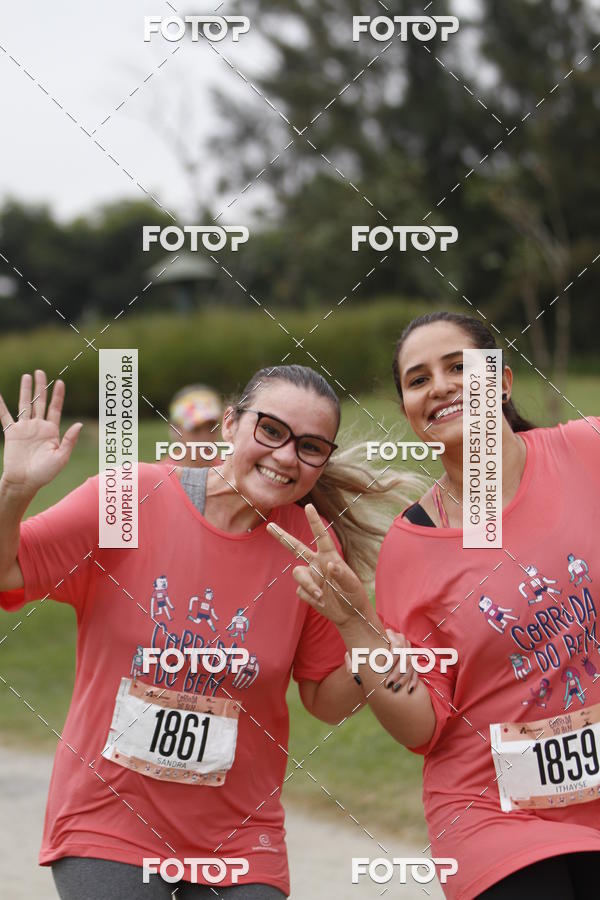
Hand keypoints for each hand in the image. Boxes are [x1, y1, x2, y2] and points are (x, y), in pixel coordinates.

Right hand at [0, 371, 81, 493]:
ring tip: (27, 376)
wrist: (24, 482)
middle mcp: (38, 427)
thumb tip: (79, 424)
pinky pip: (5, 416)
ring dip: (26, 390)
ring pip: (25, 405)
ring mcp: (25, 428)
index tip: (60, 382)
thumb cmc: (45, 473)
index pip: (55, 408)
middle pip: (40, 402)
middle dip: (41, 387)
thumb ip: (69, 440)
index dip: (57, 395)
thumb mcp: (61, 457)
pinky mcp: (12, 433)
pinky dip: (1, 405)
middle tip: (40, 372)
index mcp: (52, 431)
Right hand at [267, 503, 368, 625]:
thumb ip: (342, 573)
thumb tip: (330, 565)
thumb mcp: (352, 583)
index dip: (314, 522)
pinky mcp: (305, 591)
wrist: (348, 614)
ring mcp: (310, 577)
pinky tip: (322, 601)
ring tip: (319, 594)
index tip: (309, 506)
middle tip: (270, 526)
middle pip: (296, 547)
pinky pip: (301, 591)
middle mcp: (317, 563)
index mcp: (329, 556)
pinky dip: (311, 597)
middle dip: (282, 537)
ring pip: (297, 573)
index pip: (321, 536)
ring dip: (307, 584)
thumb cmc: (353, 594)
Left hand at [344, 630, 418, 691]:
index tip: (383, 670)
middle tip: (388, 684)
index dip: (392, 658)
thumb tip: (350, 663)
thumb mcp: (355, 656)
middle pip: (405, 655)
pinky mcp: (412, 662)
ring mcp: (408, 651)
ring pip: (411, 664)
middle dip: (397, 671)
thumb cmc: (362, 657)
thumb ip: (351, 659)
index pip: (397, 645)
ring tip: (395, 688)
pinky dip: (414, 681)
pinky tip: (409, 690)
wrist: (371, 660)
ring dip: (404, 678)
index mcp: (390, 634)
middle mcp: (402, 640)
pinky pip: (416, 671)